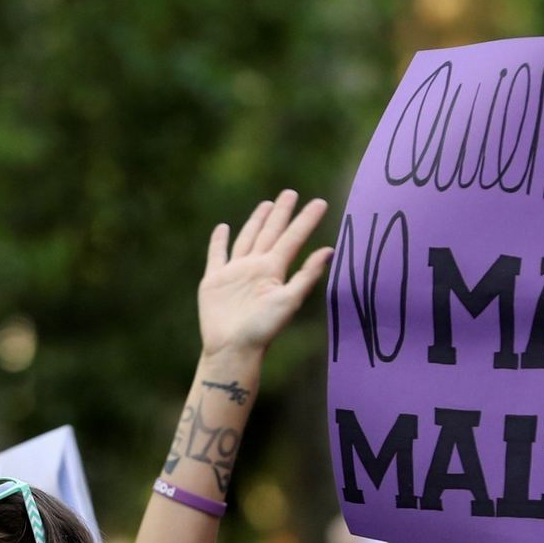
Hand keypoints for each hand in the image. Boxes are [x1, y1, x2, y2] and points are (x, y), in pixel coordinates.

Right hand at [197, 190, 333, 363]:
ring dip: (256, 222)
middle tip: (290, 193)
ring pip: (247, 239)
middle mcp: (256, 267)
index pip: (293, 239)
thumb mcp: (289, 301)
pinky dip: (218, 242)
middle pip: (270, 233)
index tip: (319, 203)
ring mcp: (234, 273)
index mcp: (274, 271)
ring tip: (266, 205)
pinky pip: (216, 255)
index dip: (306, 220)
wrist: (233, 349)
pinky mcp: (214, 280)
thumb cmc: (263, 330)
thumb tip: (330, 251)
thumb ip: (306, 275)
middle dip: (280, 213)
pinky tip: (223, 228)